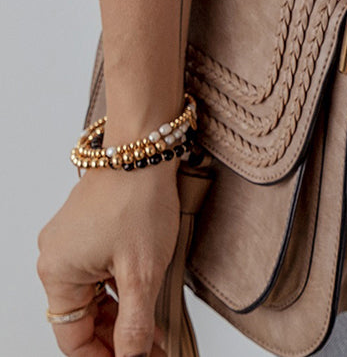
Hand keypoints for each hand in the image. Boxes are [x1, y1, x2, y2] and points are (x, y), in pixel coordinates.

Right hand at [37, 163, 178, 356]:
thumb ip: (134, 323)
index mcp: (57, 273)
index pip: (71, 339)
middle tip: (148, 351)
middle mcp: (56, 258)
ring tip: (154, 333)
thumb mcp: (142, 271)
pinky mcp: (87, 230)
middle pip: (82, 319)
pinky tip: (146, 301)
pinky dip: (120, 289)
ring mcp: (70, 242)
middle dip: (116, 339)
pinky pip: (98, 272)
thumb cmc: (137, 197)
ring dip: (122, 316)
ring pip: (93, 297)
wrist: (145, 147)